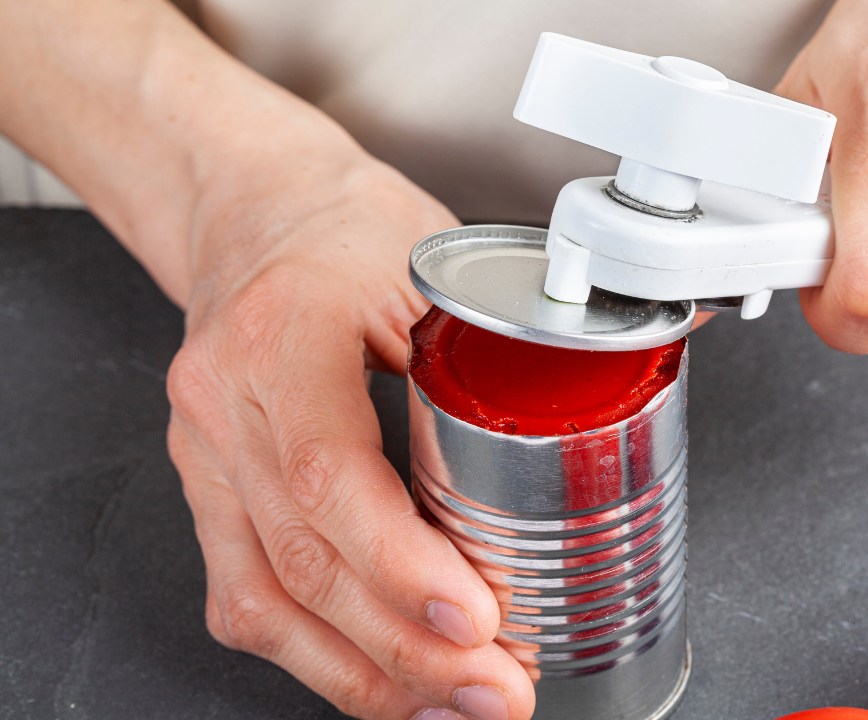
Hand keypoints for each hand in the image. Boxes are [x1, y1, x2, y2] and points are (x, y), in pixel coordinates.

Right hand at [166, 147, 535, 719]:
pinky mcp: (210, 491)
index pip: (327, 474)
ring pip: (265, 599)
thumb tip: (639, 360)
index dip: (403, 564)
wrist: (253, 209)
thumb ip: (513, 329)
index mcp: (281, 332)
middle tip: (499, 689)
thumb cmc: (345, 225)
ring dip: (364, 674)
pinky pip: (244, 595)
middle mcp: (225, 405)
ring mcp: (205, 456)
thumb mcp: (431, 256)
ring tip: (454, 707)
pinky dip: (316, 655)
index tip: (479, 622)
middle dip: (408, 648)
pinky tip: (384, 682)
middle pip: (304, 561)